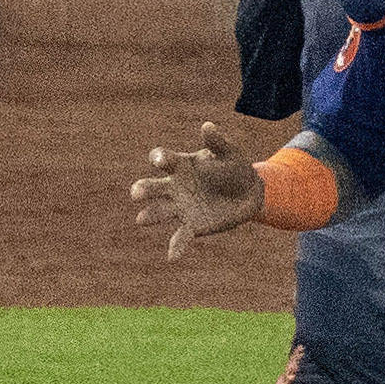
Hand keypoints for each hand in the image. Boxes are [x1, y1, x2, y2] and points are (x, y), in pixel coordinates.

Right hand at [129, 123, 262, 255]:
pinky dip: (176, 247)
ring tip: (141, 218)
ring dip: (150, 215)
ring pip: (159, 212)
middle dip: (143, 190)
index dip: (159, 159)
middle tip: (136, 193)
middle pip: (152, 187)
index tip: (159, 160)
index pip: (162, 160)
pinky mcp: (192, 225)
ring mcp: (181, 207)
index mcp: (180, 165)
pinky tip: (172, 257)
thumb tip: (207, 126)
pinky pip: (180, 237)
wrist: (248, 191)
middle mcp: (174, 187)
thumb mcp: (228, 152)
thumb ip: (216, 142)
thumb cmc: (233, 166)